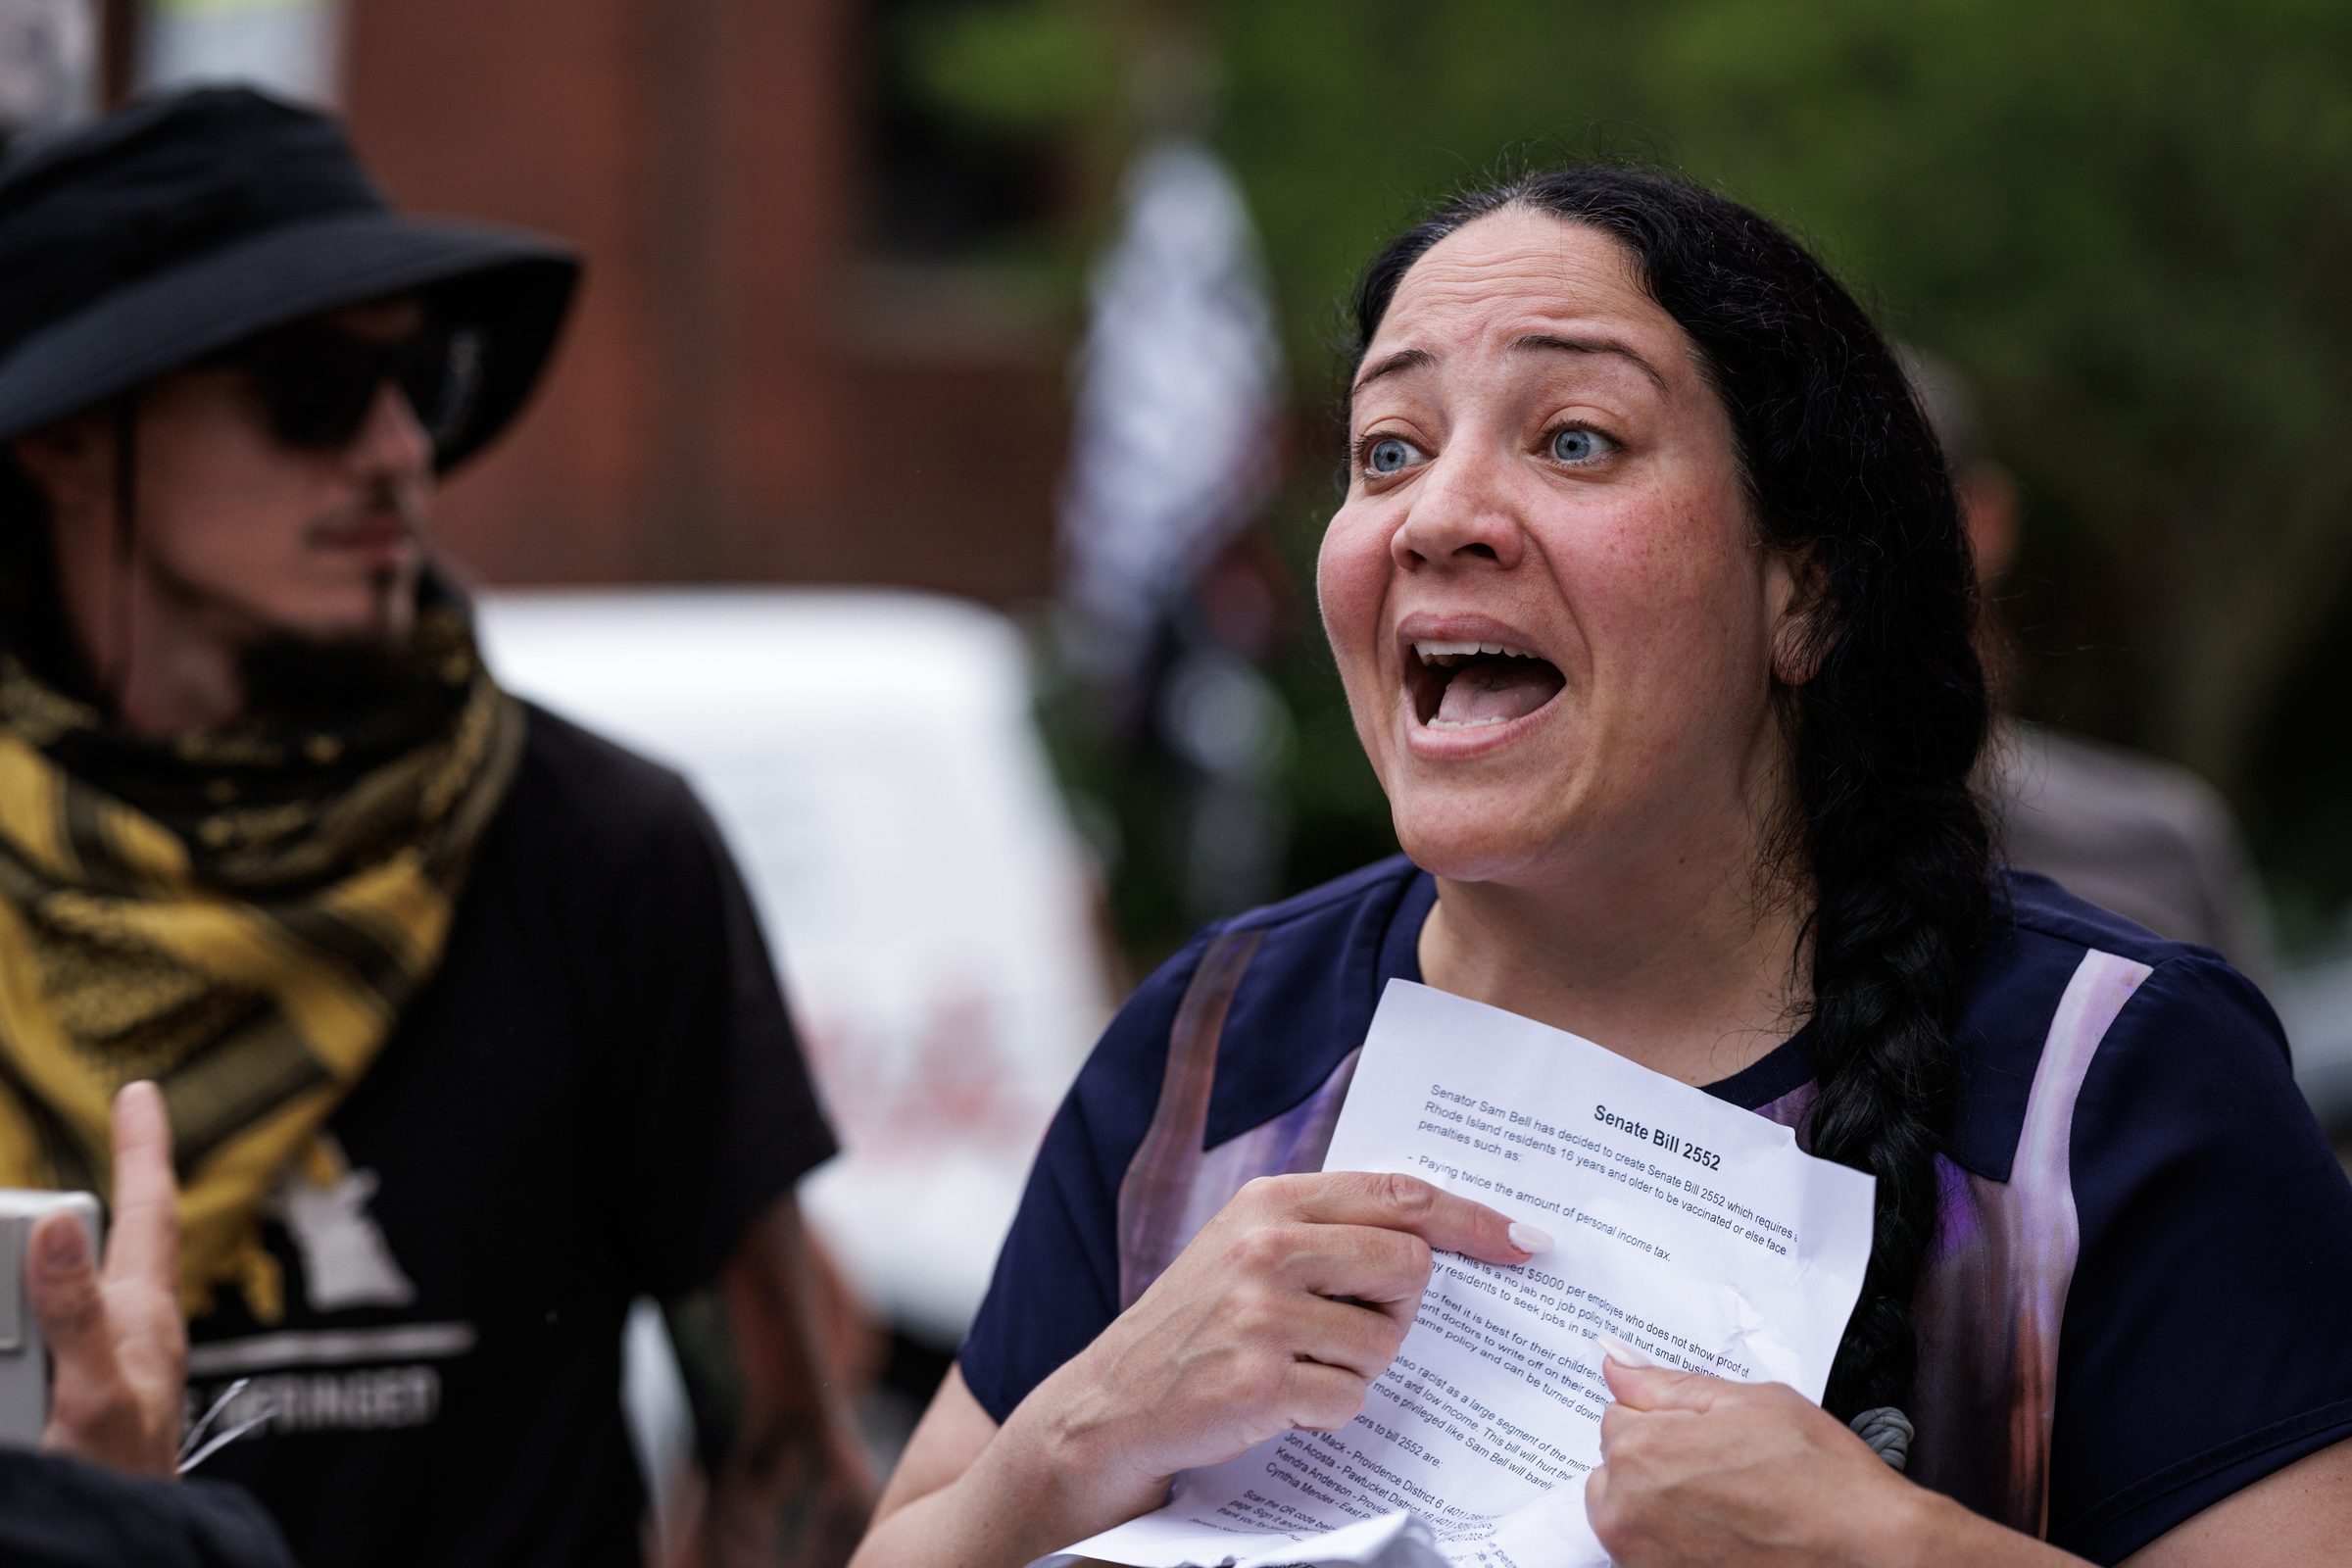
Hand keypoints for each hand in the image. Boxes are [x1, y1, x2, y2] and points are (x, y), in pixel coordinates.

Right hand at [32, 1081, 186, 1480]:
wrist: (120, 1548)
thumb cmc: (124, 1477)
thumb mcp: (98, 1390)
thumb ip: (77, 1310)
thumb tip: (63, 1223)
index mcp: (143, 1311)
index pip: (148, 1207)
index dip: (143, 1144)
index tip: (142, 1089)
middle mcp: (121, 1324)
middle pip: (70, 1253)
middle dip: (28, 1247)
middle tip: (38, 1317)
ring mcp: (89, 1360)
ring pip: (32, 1305)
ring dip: (11, 1308)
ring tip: (30, 1390)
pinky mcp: (61, 1393)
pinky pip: (20, 1351)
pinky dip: (10, 1340)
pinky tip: (5, 1359)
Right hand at [1005, 1171, 1542, 1529]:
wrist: (1110, 1406)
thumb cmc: (1197, 1327)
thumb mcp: (1249, 1249)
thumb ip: (1329, 1228)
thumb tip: (1439, 1232)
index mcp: (1270, 1200)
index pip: (1399, 1193)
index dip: (1472, 1218)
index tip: (1526, 1241)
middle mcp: (1266, 1245)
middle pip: (1409, 1266)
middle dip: (1395, 1309)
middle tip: (1344, 1327)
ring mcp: (1261, 1312)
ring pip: (1385, 1341)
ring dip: (1354, 1366)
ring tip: (1295, 1364)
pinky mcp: (1260, 1380)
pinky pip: (1350, 1397)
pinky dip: (1326, 1410)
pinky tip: (1278, 1401)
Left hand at [1585, 1356, 1918, 1567]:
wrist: (1867, 1554)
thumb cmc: (1819, 1478)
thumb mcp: (1750, 1403)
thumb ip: (1670, 1386)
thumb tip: (1617, 1365)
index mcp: (1642, 1451)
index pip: (1618, 1415)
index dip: (1667, 1420)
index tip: (1705, 1436)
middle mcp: (1626, 1511)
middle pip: (1615, 1467)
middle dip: (1654, 1462)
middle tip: (1720, 1473)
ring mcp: (1641, 1559)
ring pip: (1624, 1512)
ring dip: (1657, 1506)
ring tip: (1726, 1508)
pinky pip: (1645, 1552)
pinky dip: (1672, 1544)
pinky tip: (1723, 1539)